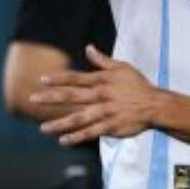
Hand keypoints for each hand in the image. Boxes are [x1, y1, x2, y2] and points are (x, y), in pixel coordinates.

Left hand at [34, 46, 160, 145]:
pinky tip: (63, 140)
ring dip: (60, 123)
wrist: (155, 105)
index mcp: (103, 80)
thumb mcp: (122, 68)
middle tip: (33, 99)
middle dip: (51, 97)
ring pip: (79, 118)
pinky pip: (91, 132)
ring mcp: (106, 112)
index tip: (42, 80)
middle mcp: (101, 95)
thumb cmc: (138, 85)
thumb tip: (88, 48)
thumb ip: (102, 60)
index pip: (76, 78)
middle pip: (72, 96)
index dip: (59, 78)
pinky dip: (77, 137)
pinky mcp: (111, 126)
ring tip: (43, 129)